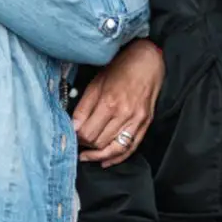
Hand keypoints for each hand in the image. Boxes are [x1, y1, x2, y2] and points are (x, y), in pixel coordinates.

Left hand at [73, 41, 164, 164]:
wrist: (148, 61)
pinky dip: (117, 158)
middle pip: (99, 142)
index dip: (77, 137)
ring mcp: (136, 121)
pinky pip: (131, 148)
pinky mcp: (145, 124)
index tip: (72, 135)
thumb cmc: (121, 68)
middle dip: (85, 145)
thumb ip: (83, 107)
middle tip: (78, 142)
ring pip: (114, 149)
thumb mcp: (96, 83)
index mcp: (109, 102)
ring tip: (87, 156)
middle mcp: (124, 114)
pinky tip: (105, 161)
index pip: (87, 133)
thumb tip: (73, 127)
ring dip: (98, 155)